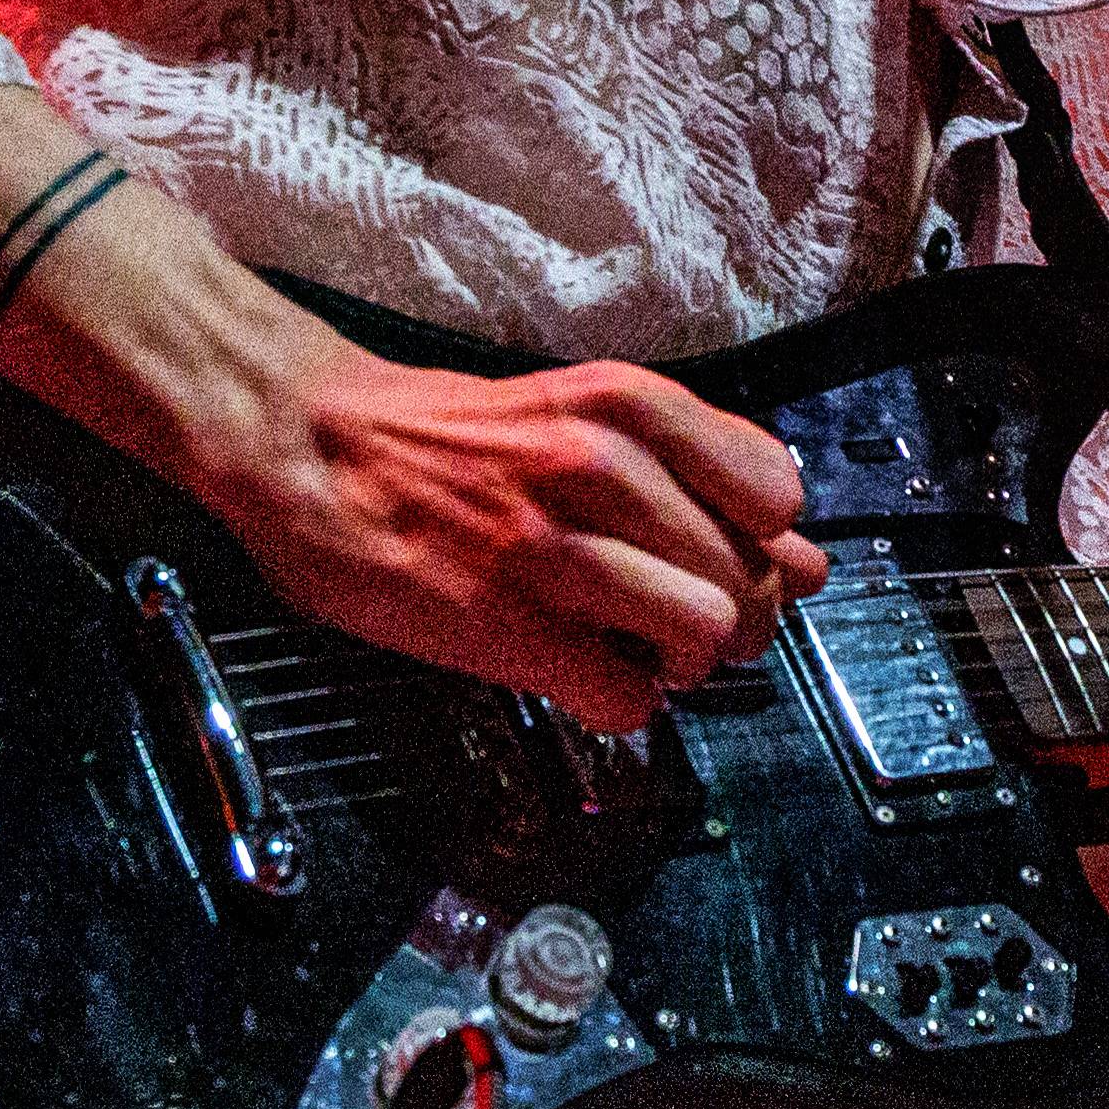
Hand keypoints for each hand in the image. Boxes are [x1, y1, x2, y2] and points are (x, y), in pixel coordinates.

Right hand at [207, 335, 833, 735]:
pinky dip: (617, 702)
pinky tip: (582, 674)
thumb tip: (800, 555)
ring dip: (679, 661)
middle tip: (678, 620)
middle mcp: (603, 466)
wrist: (308, 441)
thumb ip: (685, 473)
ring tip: (631, 646)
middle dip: (734, 618)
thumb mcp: (574, 413)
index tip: (726, 558)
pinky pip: (627, 696)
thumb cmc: (439, 433)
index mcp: (627, 406)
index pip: (775, 491)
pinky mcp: (506, 623)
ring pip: (706, 630)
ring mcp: (555, 546)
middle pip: (750, 574)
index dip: (761, 542)